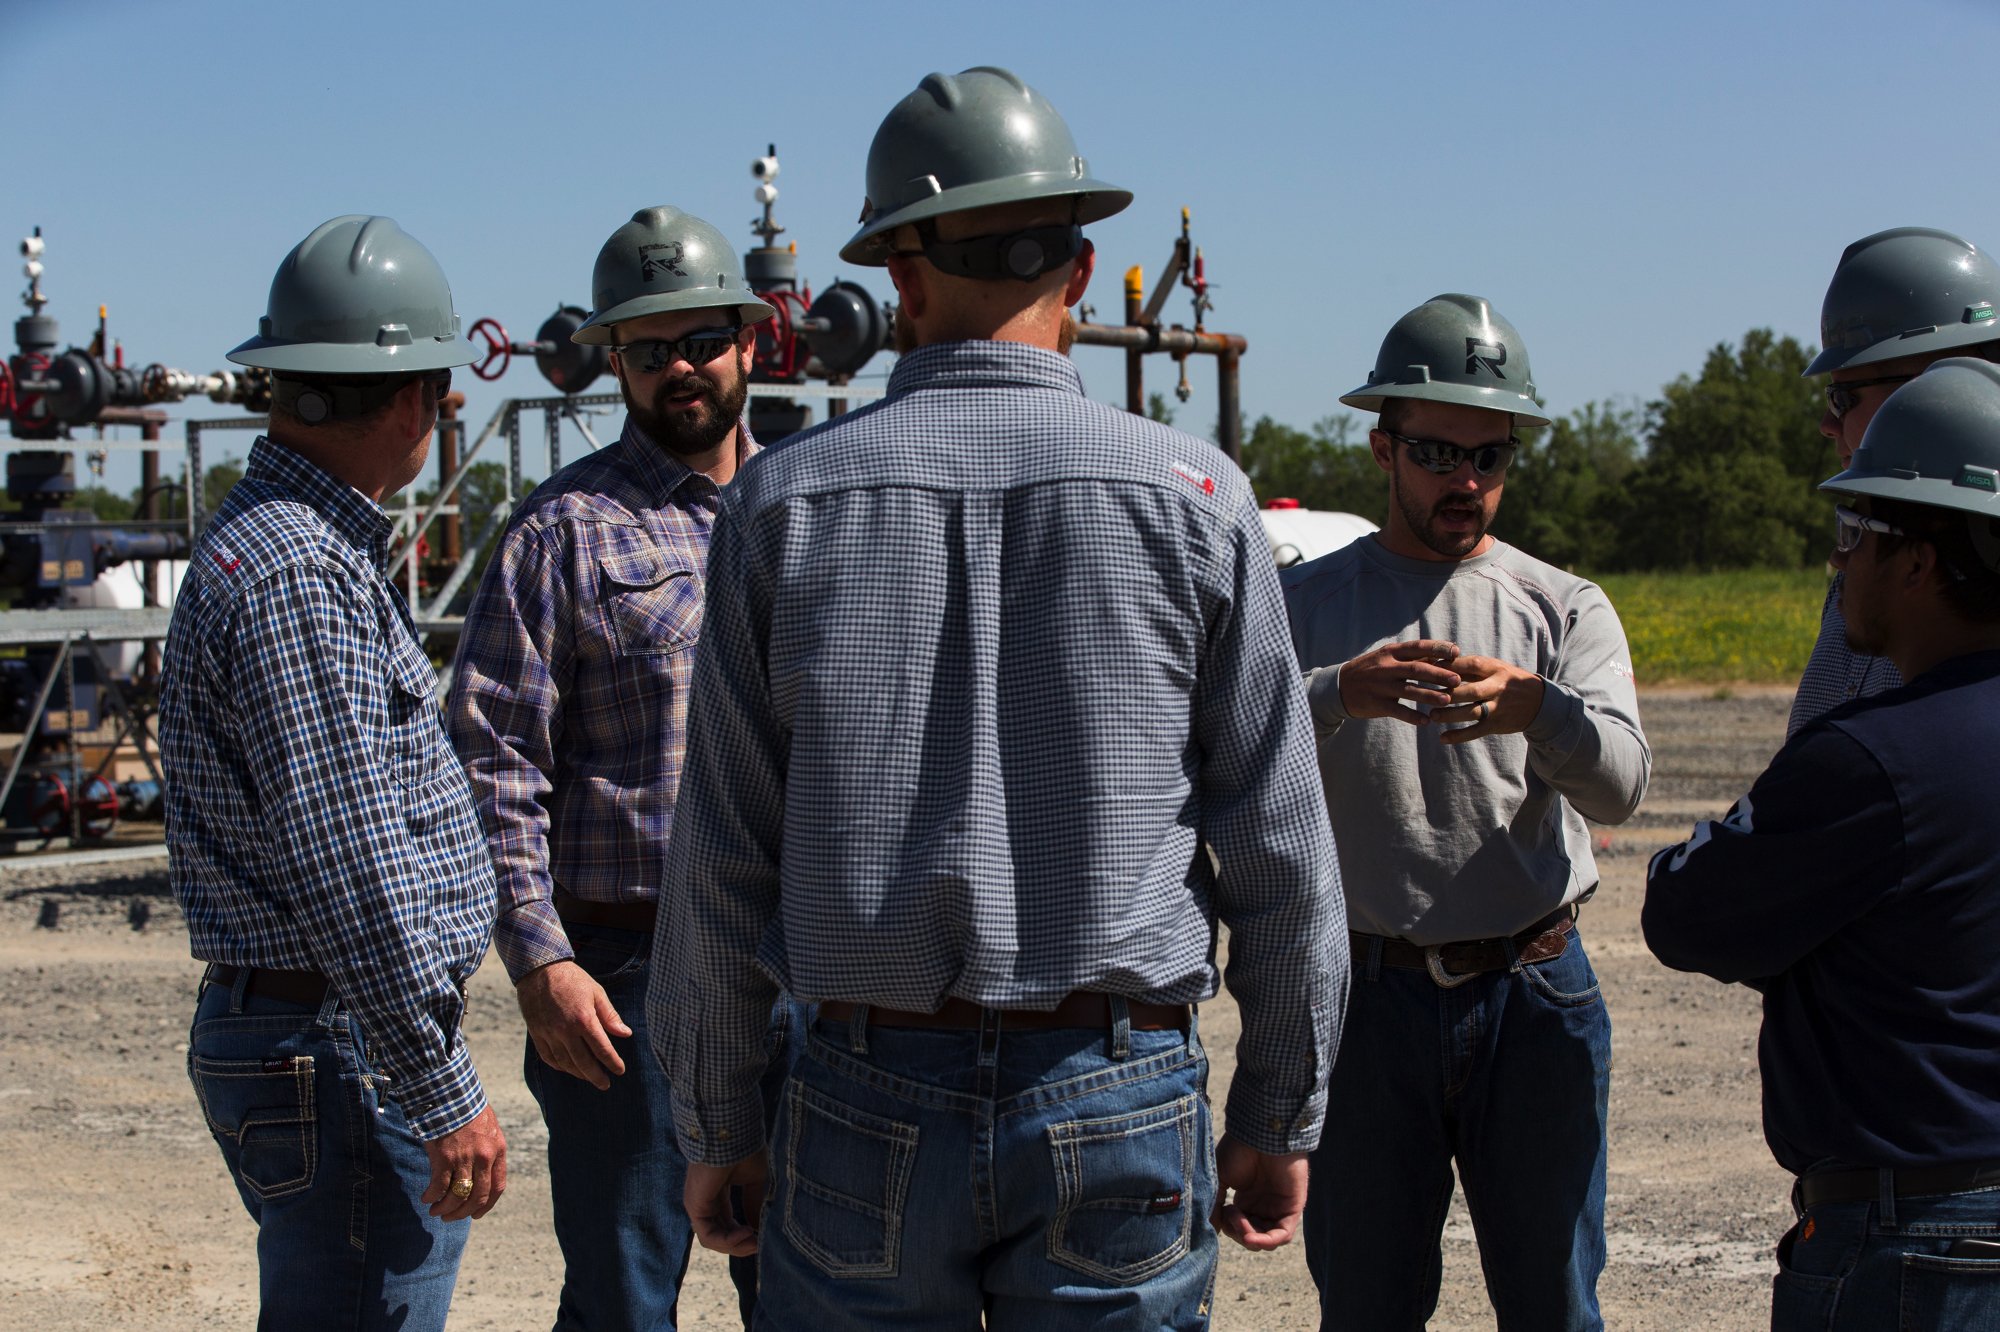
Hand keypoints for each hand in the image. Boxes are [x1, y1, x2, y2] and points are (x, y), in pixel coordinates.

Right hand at [422, 1104, 507, 1219]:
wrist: (451, 1093)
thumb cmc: (467, 1110)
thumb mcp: (487, 1129)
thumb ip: (487, 1151)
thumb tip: (480, 1174)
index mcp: (498, 1150)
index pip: (497, 1187)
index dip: (486, 1205)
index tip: (475, 1214)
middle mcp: (484, 1157)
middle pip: (477, 1197)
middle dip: (463, 1213)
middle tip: (449, 1217)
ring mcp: (465, 1158)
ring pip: (458, 1196)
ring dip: (445, 1209)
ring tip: (435, 1210)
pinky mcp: (444, 1157)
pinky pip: (439, 1187)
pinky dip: (432, 1196)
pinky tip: (426, 1198)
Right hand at [517, 959, 630, 1089]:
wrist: (540, 970)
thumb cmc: (573, 980)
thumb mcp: (597, 993)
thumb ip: (610, 1016)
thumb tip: (626, 1034)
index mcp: (583, 1019)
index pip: (602, 1049)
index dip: (613, 1062)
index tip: (620, 1071)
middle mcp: (565, 1030)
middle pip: (583, 1062)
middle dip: (596, 1076)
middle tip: (605, 1085)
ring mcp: (548, 1033)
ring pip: (565, 1063)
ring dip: (578, 1074)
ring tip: (589, 1078)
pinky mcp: (536, 1033)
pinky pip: (548, 1057)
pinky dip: (559, 1066)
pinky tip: (568, 1068)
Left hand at [686, 1153, 768, 1257]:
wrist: (733, 1133)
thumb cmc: (744, 1150)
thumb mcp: (755, 1181)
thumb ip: (754, 1204)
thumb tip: (758, 1228)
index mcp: (718, 1192)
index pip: (727, 1223)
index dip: (744, 1234)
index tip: (762, 1238)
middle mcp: (705, 1200)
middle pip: (720, 1234)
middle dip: (741, 1244)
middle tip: (759, 1244)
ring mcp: (698, 1204)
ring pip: (713, 1239)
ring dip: (735, 1246)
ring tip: (754, 1241)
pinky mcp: (694, 1206)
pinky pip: (708, 1235)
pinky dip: (727, 1242)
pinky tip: (746, 1235)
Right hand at [1210, 1133, 1307, 1250]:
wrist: (1261, 1133)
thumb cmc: (1239, 1150)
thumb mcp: (1218, 1178)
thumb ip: (1214, 1204)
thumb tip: (1209, 1230)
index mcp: (1246, 1199)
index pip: (1238, 1227)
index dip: (1228, 1227)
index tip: (1221, 1212)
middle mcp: (1263, 1205)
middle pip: (1251, 1236)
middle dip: (1238, 1233)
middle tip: (1230, 1215)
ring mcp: (1278, 1207)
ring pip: (1267, 1239)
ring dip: (1250, 1239)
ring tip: (1241, 1225)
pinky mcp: (1293, 1207)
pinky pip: (1283, 1235)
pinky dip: (1268, 1242)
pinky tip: (1252, 1237)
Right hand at [1334, 639, 1462, 724]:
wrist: (1339, 687)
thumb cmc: (1371, 670)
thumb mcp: (1386, 658)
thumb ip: (1411, 658)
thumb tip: (1443, 656)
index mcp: (1391, 652)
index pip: (1418, 647)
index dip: (1438, 648)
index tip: (1457, 652)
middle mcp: (1386, 667)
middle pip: (1417, 669)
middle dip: (1439, 674)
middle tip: (1458, 680)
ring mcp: (1380, 686)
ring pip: (1409, 690)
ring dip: (1429, 695)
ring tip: (1447, 700)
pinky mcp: (1376, 703)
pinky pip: (1397, 711)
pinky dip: (1412, 716)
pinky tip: (1426, 721)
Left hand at [1428, 654, 1545, 744]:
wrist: (1539, 702)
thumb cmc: (1507, 681)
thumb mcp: (1494, 668)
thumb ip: (1469, 667)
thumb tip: (1437, 662)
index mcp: (1495, 669)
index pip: (1470, 665)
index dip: (1449, 667)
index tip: (1428, 668)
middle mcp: (1497, 687)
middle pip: (1470, 690)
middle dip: (1447, 693)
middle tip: (1425, 694)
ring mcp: (1498, 707)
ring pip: (1472, 712)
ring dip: (1450, 715)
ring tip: (1432, 715)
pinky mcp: (1497, 724)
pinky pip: (1476, 731)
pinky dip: (1459, 736)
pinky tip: (1443, 738)